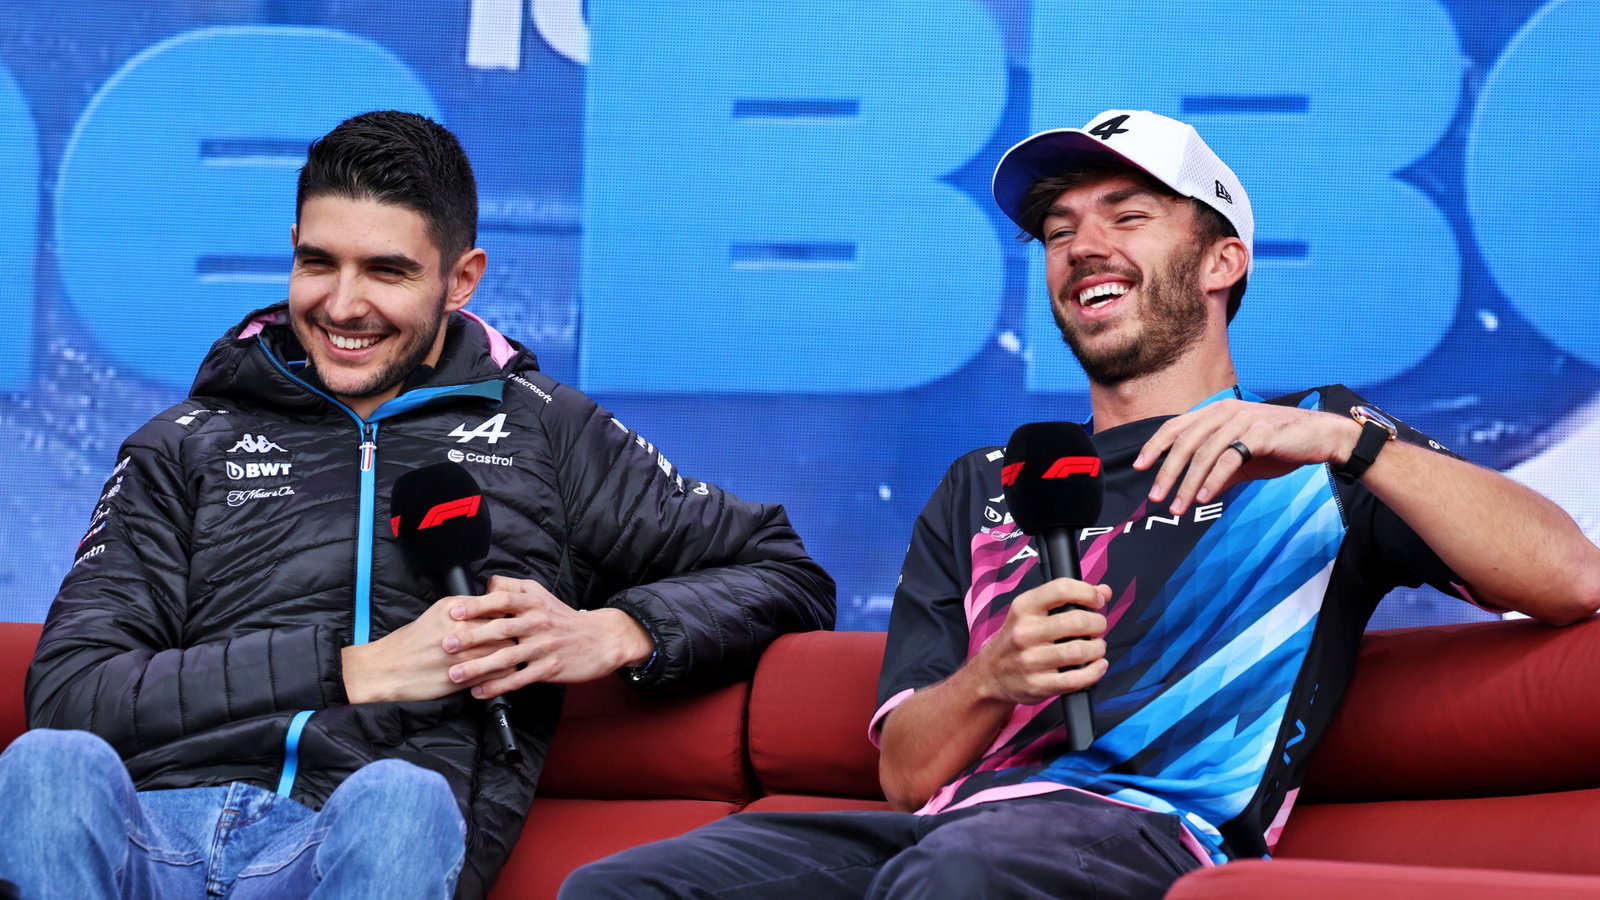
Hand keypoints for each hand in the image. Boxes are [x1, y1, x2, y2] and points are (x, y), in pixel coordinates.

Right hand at [342, 596, 515, 703]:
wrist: (385, 669)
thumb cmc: (411, 643)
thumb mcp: (437, 615)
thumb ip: (466, 611)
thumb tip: (495, 610)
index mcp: (454, 609)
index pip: (498, 607)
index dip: (510, 617)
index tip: (515, 622)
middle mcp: (459, 629)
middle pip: (505, 630)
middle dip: (512, 637)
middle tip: (517, 642)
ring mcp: (462, 654)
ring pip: (504, 653)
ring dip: (509, 657)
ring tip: (510, 659)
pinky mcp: (462, 678)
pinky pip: (494, 675)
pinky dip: (500, 676)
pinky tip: (497, 674)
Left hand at [441, 575, 655, 699]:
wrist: (602, 639)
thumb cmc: (565, 619)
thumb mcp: (543, 595)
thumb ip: (514, 587)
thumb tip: (486, 584)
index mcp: (534, 603)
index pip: (503, 600)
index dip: (478, 605)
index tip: (455, 612)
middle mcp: (539, 623)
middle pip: (500, 629)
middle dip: (471, 637)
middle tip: (446, 644)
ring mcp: (545, 647)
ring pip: (507, 658)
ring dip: (478, 667)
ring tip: (455, 674)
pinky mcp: (550, 669)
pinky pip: (519, 679)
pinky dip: (498, 686)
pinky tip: (480, 691)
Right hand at [971, 578, 1109, 706]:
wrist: (991, 673)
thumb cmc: (1018, 639)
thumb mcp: (1033, 612)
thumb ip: (1069, 598)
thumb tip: (1104, 591)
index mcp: (1024, 608)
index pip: (1061, 589)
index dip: (1088, 593)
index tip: (1097, 601)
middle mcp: (1024, 632)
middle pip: (1077, 621)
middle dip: (1098, 624)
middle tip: (1098, 628)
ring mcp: (1030, 660)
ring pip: (1080, 651)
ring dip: (1098, 648)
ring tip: (1096, 648)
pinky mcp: (1037, 684)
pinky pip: (1076, 679)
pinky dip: (1094, 672)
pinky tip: (1096, 666)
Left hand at [1135, 400, 1361, 514]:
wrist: (1323, 438)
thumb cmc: (1280, 445)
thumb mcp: (1243, 459)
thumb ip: (1218, 471)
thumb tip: (1194, 492)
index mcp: (1216, 412)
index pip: (1175, 427)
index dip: (1155, 447)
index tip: (1139, 467)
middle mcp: (1225, 411)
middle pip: (1184, 442)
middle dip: (1167, 472)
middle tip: (1155, 498)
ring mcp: (1242, 420)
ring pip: (1204, 453)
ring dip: (1188, 484)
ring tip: (1179, 508)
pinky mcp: (1260, 433)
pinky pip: (1229, 458)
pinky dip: (1214, 479)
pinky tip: (1205, 498)